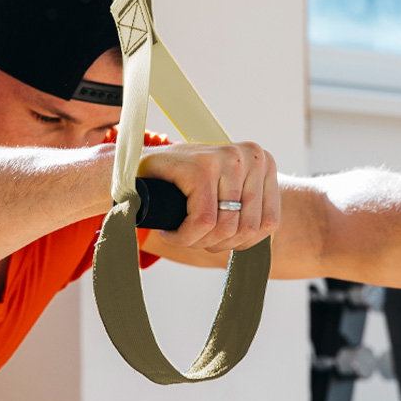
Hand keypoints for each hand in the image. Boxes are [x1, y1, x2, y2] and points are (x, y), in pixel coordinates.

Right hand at [136, 141, 279, 252]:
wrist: (132, 167)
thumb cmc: (182, 186)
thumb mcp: (225, 192)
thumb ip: (248, 210)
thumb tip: (262, 239)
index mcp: (264, 162)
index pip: (269, 224)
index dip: (239, 244)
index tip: (213, 240)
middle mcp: (251, 156)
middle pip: (247, 229)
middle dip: (216, 244)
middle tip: (191, 239)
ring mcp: (228, 158)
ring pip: (225, 228)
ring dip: (197, 243)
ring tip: (180, 235)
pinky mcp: (202, 167)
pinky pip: (202, 222)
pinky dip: (184, 237)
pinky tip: (170, 234)